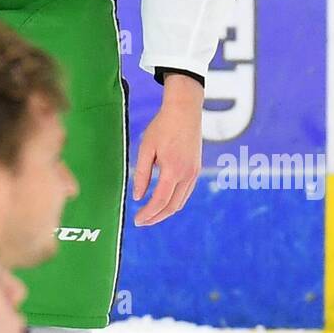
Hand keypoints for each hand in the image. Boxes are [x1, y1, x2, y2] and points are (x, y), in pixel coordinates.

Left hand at [132, 74, 202, 225]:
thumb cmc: (162, 126)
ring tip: (150, 214)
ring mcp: (194, 172)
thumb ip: (141, 174)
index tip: (137, 221)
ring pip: (181, 201)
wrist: (185, 110)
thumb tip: (138, 196)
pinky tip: (163, 201)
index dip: (148, 214)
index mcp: (173, 170)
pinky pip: (186, 192)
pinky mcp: (196, 169)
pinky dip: (174, 201)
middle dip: (156, 217)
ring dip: (166, 211)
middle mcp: (187, 174)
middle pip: (172, 206)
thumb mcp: (146, 148)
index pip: (160, 201)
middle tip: (142, 222)